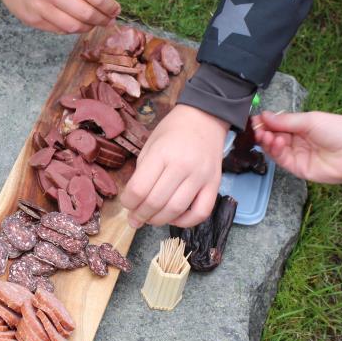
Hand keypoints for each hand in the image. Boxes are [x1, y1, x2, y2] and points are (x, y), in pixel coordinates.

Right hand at [0, 0, 119, 33]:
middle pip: (87, 14)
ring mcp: (41, 7)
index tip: (116, 10)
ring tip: (93, 24)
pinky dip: (70, 29)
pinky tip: (75, 24)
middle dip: (102, 20)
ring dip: (88, 27)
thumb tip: (104, 5)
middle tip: (109, 21)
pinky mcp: (32, 19)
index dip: (110, 7)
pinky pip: (58, 30)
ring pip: (74, 27)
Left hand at [120, 105, 228, 228]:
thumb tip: (135, 201)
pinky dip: (186, 222)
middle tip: (134, 219)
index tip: (127, 204)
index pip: (139, 188)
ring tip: (150, 219)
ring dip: (159, 221)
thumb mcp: (150, 145)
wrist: (205, 118)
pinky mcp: (215, 184)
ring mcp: (201, 177)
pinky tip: (174, 218)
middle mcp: (182, 166)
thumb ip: (142, 172)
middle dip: (140, 215)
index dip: (128, 202)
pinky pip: (201, 213)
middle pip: (155, 202)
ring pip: (176, 210)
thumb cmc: (173, 130)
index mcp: (161, 153)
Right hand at [251, 110, 341, 183]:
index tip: (255, 120)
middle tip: (257, 128)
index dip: (266, 123)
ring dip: (267, 141)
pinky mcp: (298, 168)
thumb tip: (264, 115)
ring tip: (265, 135)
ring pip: (275, 149)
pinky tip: (274, 142)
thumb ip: (285, 120)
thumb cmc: (338, 130)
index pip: (277, 125)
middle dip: (264, 132)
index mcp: (301, 127)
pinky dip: (275, 151)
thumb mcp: (310, 120)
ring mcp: (297, 155)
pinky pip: (282, 160)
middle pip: (273, 137)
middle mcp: (297, 141)